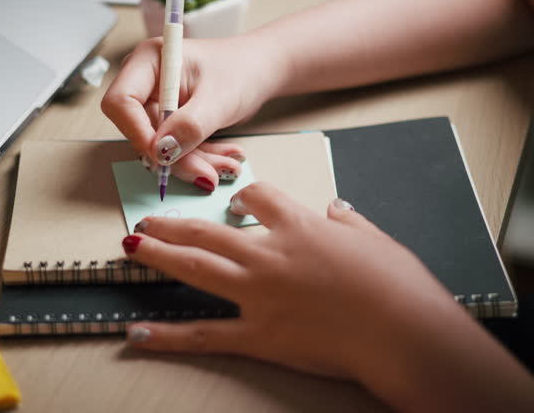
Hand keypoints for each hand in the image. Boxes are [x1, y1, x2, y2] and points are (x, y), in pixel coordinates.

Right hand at [101, 35, 285, 190]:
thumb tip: (161, 152)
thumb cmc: (242, 68)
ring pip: (160, 147)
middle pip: (140, 131)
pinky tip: (224, 159)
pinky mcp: (170, 121)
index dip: (137, 133)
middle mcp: (146, 82)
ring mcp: (157, 103)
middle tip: (208, 173)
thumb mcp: (218, 99)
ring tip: (227, 166)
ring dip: (192, 162)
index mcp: (149, 61)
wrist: (260, 70)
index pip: (121, 102)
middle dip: (174, 157)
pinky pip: (175, 150)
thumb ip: (189, 125)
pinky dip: (200, 159)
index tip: (163, 156)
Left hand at [119, 182, 453, 380]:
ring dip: (158, 255)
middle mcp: (270, 254)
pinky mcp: (259, 335)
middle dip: (174, 221)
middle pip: (208, 228)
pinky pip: (204, 334)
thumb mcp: (376, 240)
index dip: (244, 197)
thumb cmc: (399, 285)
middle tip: (148, 218)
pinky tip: (137, 334)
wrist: (403, 331)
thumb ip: (349, 222)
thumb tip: (337, 211)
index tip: (235, 199)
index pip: (259, 198)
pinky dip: (167, 336)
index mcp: (300, 226)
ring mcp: (259, 294)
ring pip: (195, 267)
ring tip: (130, 247)